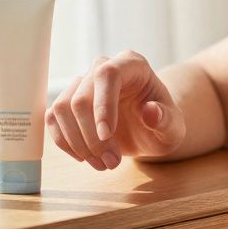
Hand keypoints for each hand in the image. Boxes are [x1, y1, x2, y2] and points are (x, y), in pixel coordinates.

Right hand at [45, 50, 185, 170]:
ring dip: (78, 143)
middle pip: (81, 97)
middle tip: (112, 163)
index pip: (108, 74)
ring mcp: (83, 84)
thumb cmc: (163, 122)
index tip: (107, 136)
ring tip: (103, 164)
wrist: (149, 129)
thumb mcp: (174, 126)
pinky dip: (65, 142)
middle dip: (93, 137)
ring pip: (63, 108)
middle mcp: (103, 68)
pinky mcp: (69, 102)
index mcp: (132, 65)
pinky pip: (53, 118)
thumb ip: (166, 119)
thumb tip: (150, 111)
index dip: (103, 105)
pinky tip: (85, 157)